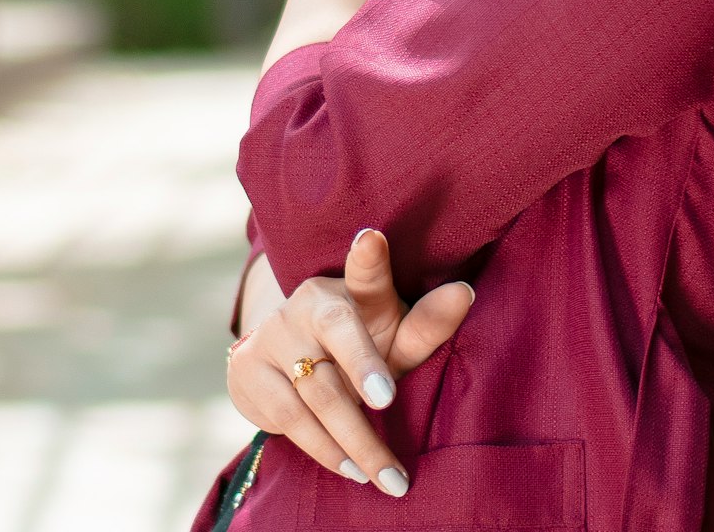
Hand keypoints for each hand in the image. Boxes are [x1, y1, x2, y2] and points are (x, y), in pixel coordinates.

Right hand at [226, 228, 474, 496]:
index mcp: (352, 287)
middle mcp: (310, 302)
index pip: (364, 272)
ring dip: (354, 437)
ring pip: (317, 389)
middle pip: (340, 333)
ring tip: (385, 474)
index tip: (372, 239)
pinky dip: (323, 447)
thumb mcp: (393, 336)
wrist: (290, 362)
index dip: (368, 258)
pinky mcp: (248, 369)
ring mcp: (275, 333)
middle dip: (364, 368)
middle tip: (387, 400)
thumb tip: (464, 293)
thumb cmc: (362, 345)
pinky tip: (349, 466)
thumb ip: (425, 324)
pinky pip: (289, 416)